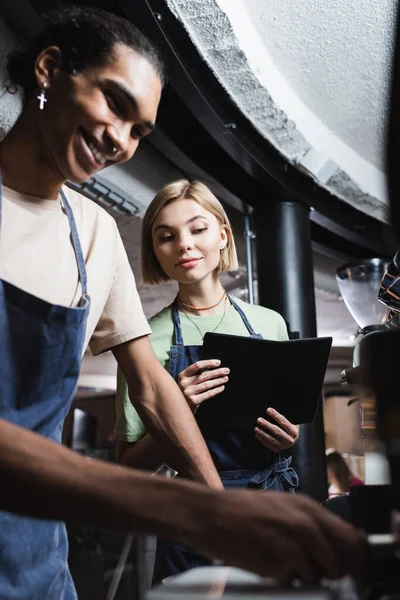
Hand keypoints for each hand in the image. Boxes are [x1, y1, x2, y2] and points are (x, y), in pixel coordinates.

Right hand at [177, 359, 228, 412]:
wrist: (179, 408)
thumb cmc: (185, 391)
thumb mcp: (187, 380)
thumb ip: (197, 373)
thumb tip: (212, 365)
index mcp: (182, 375)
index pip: (197, 365)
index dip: (209, 363)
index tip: (218, 362)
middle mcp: (184, 383)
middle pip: (204, 375)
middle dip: (217, 372)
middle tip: (227, 370)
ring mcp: (188, 392)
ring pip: (207, 384)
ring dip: (218, 381)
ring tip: (225, 378)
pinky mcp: (193, 401)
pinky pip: (208, 394)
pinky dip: (216, 390)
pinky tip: (221, 387)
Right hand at [190, 488, 365, 582]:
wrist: (209, 514)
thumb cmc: (243, 511)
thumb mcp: (281, 508)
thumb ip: (309, 523)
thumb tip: (337, 547)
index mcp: (307, 506)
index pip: (351, 536)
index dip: (352, 555)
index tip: (348, 565)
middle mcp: (304, 520)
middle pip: (342, 556)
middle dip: (336, 569)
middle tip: (320, 571)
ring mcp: (292, 539)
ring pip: (321, 571)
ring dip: (310, 575)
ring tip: (289, 566)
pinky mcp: (277, 558)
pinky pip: (294, 579)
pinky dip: (287, 579)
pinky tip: (271, 566)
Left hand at [254, 407, 298, 450]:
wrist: (291, 440)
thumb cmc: (289, 428)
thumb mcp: (291, 422)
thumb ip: (283, 418)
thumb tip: (271, 410)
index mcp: (294, 431)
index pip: (284, 422)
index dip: (276, 415)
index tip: (268, 410)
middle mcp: (289, 440)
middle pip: (277, 431)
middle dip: (267, 425)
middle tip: (259, 420)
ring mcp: (283, 446)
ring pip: (271, 439)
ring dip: (262, 433)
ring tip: (256, 428)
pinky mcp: (277, 449)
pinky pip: (268, 444)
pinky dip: (261, 439)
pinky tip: (257, 434)